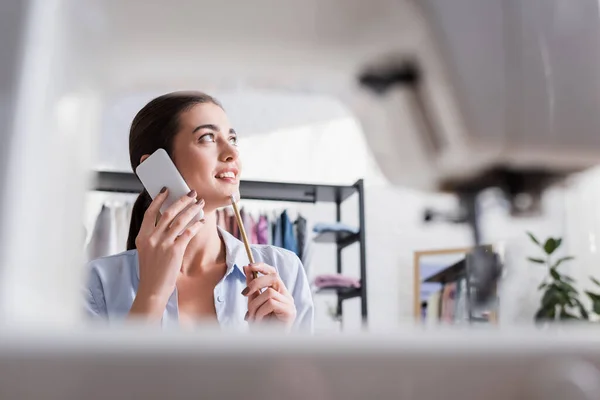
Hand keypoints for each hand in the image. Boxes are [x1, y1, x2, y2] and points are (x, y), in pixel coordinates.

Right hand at [130, 188, 203, 319]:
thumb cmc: (151, 271)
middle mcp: (151, 238)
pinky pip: (188, 233)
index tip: (167, 190)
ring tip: (200, 203)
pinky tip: (202, 221)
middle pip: (168, 213)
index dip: (159, 199)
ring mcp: (162, 244)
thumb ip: (154, 236)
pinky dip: (196, 225)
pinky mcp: (174, 251)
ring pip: (180, 220)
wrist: (152, 289)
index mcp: (142, 237)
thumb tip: (169, 220)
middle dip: (182, 201)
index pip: (150, 212)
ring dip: (192, 210)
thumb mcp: (147, 251)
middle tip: (192, 193)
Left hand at [242, 263, 295, 328]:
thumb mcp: (253, 302)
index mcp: (279, 291)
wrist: (266, 344)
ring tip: (253, 317)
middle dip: (255, 283)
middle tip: (244, 294)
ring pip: (269, 293)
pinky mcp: (290, 312)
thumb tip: (246, 267)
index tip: (249, 266)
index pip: (273, 272)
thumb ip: (252, 287)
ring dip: (256, 305)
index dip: (262, 266)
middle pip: (273, 277)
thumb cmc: (261, 325)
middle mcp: (286, 295)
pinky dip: (261, 312)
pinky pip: (271, 304)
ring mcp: (289, 303)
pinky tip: (259, 321)